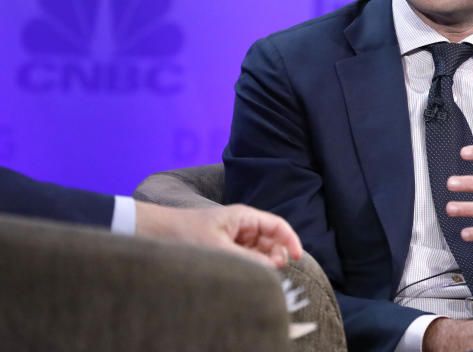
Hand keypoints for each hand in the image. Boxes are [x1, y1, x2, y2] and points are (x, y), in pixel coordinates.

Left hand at [135, 202, 303, 268]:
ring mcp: (234, 238)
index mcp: (244, 217)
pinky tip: (245, 275)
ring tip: (256, 275)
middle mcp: (243, 226)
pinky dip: (251, 267)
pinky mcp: (225, 249)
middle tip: (271, 272)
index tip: (297, 258)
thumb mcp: (218, 248)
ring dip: (263, 264)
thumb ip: (247, 259)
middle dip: (276, 256)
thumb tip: (272, 269)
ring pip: (260, 252)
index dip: (291, 240)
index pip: (278, 226)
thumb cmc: (185, 233)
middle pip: (272, 241)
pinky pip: (247, 259)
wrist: (155, 233)